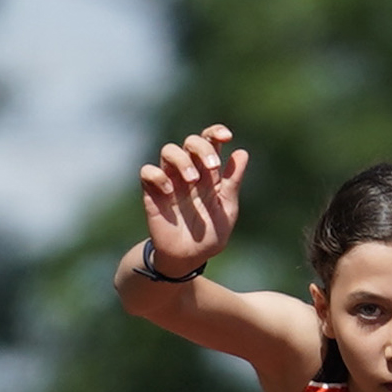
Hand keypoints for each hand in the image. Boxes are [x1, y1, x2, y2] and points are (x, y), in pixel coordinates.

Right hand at [139, 124, 249, 276]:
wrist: (189, 258)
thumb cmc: (210, 235)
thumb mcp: (227, 210)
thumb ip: (232, 182)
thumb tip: (242, 153)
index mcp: (208, 173)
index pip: (209, 141)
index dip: (216, 132)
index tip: (227, 136)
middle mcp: (188, 172)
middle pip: (190, 141)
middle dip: (202, 148)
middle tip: (213, 167)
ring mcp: (170, 180)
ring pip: (168, 150)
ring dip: (182, 160)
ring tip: (192, 181)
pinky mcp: (152, 193)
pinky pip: (148, 171)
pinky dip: (159, 177)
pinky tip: (169, 193)